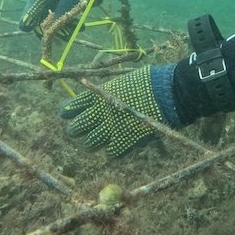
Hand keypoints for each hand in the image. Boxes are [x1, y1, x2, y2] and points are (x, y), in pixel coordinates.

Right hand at [19, 0, 123, 32]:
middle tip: (51, 37)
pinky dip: (70, 23)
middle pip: (41, 11)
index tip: (25, 27)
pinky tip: (80, 28)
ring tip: (71, 35)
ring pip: (53, 16)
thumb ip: (65, 4)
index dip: (29, 14)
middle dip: (46, 25)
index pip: (35, 0)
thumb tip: (53, 22)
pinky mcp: (67, 4)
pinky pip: (64, 17)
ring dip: (61, 27)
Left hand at [61, 65, 178, 156]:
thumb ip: (110, 91)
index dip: (68, 111)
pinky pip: (112, 153)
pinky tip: (116, 148)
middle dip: (76, 130)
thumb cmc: (149, 82)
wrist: (169, 93)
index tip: (65, 115)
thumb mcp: (124, 81)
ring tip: (93, 143)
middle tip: (77, 131)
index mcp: (99, 95)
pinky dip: (113, 151)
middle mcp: (101, 113)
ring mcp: (112, 129)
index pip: (74, 106)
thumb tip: (103, 96)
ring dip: (91, 143)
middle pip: (77, 128)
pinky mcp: (125, 142)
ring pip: (90, 143)